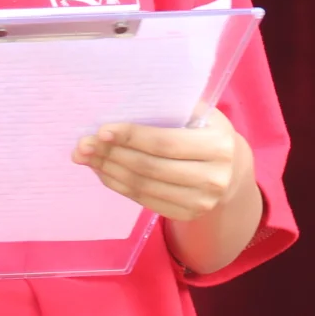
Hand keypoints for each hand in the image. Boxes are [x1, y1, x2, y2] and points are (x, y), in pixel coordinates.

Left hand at [72, 110, 249, 222]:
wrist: (232, 170)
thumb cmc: (208, 131)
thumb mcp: (202, 113)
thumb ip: (172, 107)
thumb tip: (124, 100)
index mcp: (218, 145)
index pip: (164, 142)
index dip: (130, 137)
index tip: (101, 130)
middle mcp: (213, 177)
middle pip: (149, 167)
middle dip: (111, 155)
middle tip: (82, 145)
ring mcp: (201, 202)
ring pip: (143, 187)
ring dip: (109, 171)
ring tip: (86, 158)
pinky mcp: (187, 214)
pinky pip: (145, 201)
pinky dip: (120, 186)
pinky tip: (104, 172)